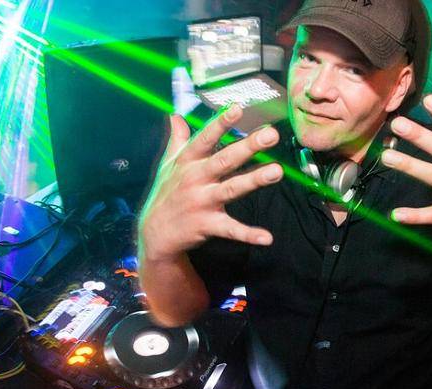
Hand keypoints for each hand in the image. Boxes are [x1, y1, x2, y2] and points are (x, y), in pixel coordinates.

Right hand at [139, 105, 281, 261]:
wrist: (154, 233)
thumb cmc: (166, 194)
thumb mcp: (167, 165)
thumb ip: (177, 140)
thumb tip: (176, 116)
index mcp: (187, 161)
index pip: (205, 138)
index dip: (221, 123)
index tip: (238, 108)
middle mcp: (195, 179)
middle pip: (224, 160)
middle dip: (248, 146)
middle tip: (271, 135)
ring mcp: (201, 202)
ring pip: (232, 189)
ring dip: (254, 180)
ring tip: (277, 171)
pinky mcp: (207, 225)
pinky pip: (231, 229)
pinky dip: (248, 234)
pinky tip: (267, 238)